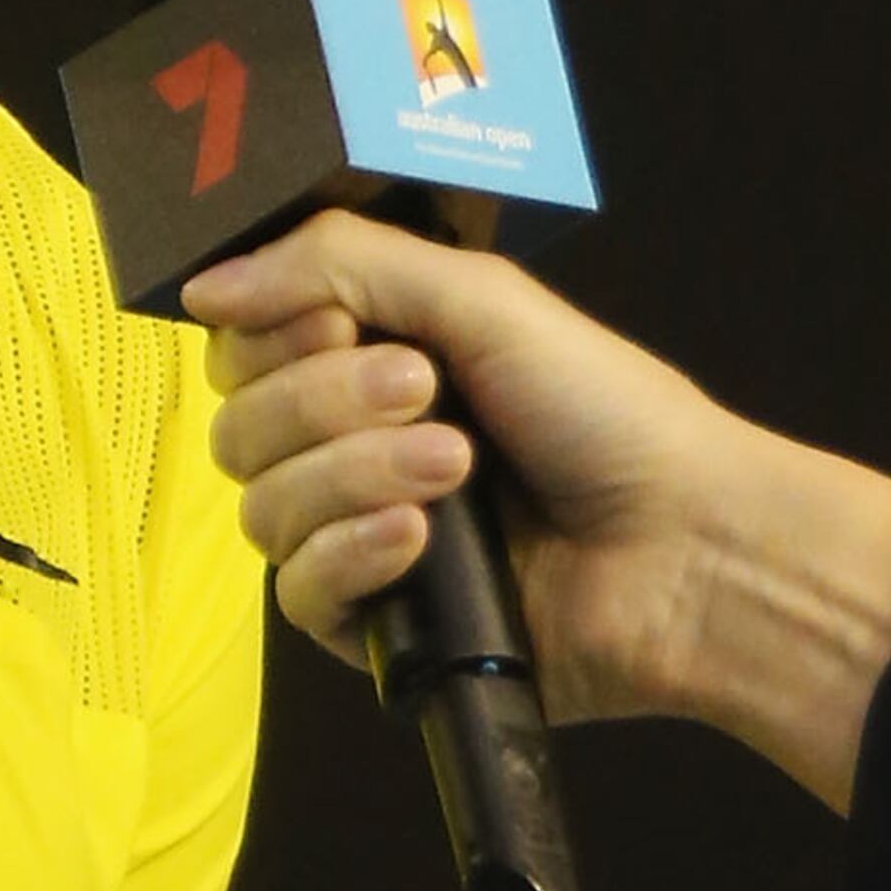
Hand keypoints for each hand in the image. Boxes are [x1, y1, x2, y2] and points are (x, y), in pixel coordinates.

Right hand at [187, 213, 890, 806]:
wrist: (687, 546)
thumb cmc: (602, 409)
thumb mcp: (477, 298)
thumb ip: (335, 263)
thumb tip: (202, 284)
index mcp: (365, 362)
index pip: (240, 347)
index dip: (271, 333)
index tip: (340, 324)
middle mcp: (348, 446)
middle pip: (238, 424)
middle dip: (324, 401)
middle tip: (428, 392)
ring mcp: (358, 537)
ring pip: (261, 505)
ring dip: (353, 473)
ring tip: (456, 469)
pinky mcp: (377, 627)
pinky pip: (298, 591)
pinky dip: (350, 552)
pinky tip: (417, 539)